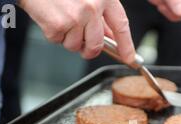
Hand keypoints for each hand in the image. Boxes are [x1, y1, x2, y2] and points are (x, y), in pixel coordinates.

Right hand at [18, 0, 135, 62]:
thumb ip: (101, 14)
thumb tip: (110, 36)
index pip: (121, 25)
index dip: (127, 45)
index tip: (130, 58)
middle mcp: (92, 7)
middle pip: (97, 44)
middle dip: (89, 50)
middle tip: (83, 46)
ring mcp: (76, 16)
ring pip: (76, 45)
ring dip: (67, 38)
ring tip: (61, 19)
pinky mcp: (59, 24)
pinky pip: (58, 41)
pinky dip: (53, 34)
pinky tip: (50, 17)